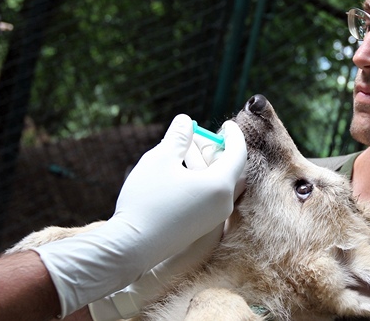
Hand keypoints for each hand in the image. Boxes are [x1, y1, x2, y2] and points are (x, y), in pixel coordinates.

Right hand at [32, 115, 246, 317]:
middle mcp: (223, 204)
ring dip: (204, 164)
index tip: (227, 124)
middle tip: (197, 135)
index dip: (233, 136)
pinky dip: (200, 180)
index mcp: (220, 186)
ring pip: (217, 183)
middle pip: (228, 169)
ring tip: (183, 151)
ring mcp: (214, 218)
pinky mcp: (201, 227)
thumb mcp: (161, 159)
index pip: (238, 154)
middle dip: (213, 149)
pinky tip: (180, 173)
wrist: (131, 248)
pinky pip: (209, 197)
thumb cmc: (147, 200)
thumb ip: (178, 138)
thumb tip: (186, 121)